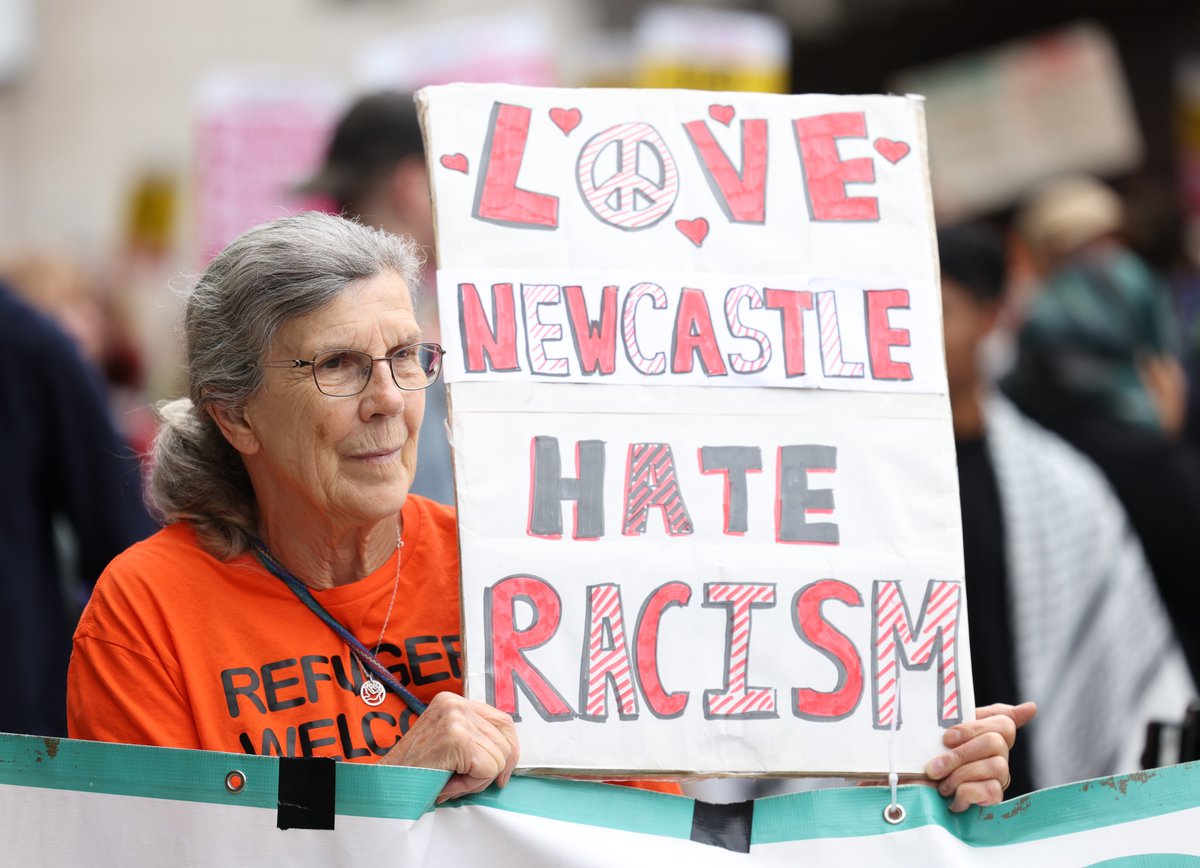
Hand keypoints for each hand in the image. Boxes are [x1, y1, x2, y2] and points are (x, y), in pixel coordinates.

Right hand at [381, 692, 519, 802]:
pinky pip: (489, 768)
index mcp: (453, 701)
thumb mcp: (448, 744)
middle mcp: (456, 703)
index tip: (500, 773)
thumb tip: (511, 753)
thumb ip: (474, 738)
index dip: (508, 749)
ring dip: (479, 778)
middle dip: (494, 767)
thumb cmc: (416, 772)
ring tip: (451, 780)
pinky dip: (472, 784)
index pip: (503, 720)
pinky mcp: (457, 737)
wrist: (385, 786)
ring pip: (500, 756)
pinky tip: (449, 784)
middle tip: (468, 782)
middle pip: (506, 738)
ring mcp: (457, 718)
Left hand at [924, 701, 1036, 812]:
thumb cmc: (921, 762)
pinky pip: (992, 790)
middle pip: (995, 742)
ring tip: (942, 785)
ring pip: (996, 766)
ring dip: (960, 775)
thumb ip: (959, 714)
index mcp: (982, 735)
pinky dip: (967, 793)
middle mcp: (996, 754)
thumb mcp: (933, 734)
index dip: (976, 726)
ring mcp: (998, 777)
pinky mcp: (994, 798)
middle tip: (935, 767)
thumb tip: (1022, 704)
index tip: (947, 737)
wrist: (910, 793)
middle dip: (960, 755)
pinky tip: (954, 798)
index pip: (1003, 722)